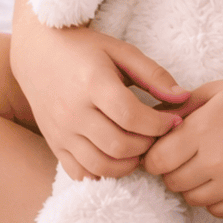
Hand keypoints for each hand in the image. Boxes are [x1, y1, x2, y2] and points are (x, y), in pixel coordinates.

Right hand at [10, 21, 189, 181]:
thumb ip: (153, 74)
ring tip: (141, 147)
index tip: (173, 121)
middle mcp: (73, 111)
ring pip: (101, 165)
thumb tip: (183, 98)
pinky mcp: (54, 144)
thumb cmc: (85, 49)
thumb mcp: (121, 51)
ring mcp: (61, 132)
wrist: (38, 52)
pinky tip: (117, 157)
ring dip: (129, 164)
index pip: (131, 116)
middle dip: (148, 145)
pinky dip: (104, 173)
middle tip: (159, 136)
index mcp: (93, 83)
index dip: (159, 124)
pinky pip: (81, 174)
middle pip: (119, 145)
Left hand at [142, 76, 222, 217]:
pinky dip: (214, 196)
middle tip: (188, 152)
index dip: (156, 155)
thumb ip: (180, 106)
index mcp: (205, 129)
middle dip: (173, 169)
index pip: (157, 160)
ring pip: (191, 198)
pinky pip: (214, 209)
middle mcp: (217, 160)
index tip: (165, 146)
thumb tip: (149, 119)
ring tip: (210, 161)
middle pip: (172, 182)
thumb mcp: (217, 90)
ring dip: (193, 184)